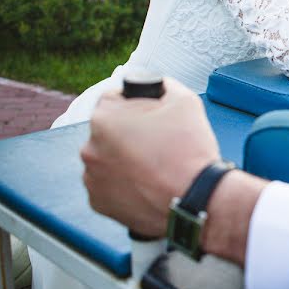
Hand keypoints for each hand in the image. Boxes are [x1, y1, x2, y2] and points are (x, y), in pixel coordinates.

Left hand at [81, 78, 219, 236]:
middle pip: (110, 130)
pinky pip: (110, 184)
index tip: (154, 117)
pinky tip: (148, 182)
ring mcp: (93, 179)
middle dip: (130, 132)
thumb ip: (163, 84)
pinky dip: (125, 183)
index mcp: (104, 119)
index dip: (138, 105)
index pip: (115, 99)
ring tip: (156, 165)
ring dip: (125, 158)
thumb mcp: (185, 100)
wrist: (197, 199)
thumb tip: (157, 85)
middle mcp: (90, 148)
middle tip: (159, 142)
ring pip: (108, 158)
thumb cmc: (189, 152)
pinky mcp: (99, 203)